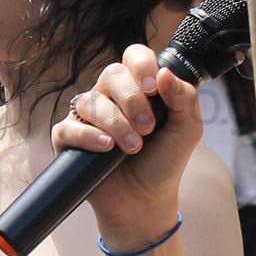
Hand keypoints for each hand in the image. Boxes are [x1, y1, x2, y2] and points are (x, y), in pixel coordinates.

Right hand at [51, 44, 203, 249]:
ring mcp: (87, 116)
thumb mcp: (187, 130)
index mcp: (138, 86)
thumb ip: (184, 99)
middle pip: (111, 74)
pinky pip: (69, 127)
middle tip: (148, 128)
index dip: (142, 65)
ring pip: (92, 101)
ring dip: (117, 125)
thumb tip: (165, 73)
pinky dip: (89, 136)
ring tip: (133, 148)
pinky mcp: (68, 138)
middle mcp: (110, 95)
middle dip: (132, 100)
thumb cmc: (164, 161)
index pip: (134, 56)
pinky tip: (106, 147)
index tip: (153, 89)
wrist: (145, 200)